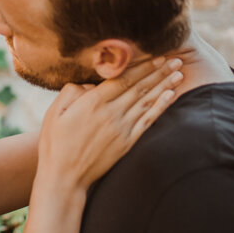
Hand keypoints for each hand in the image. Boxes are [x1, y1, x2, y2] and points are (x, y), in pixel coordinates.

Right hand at [38, 57, 180, 191]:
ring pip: (147, 102)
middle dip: (159, 71)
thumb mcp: (55, 112)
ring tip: (179, 72)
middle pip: (140, 87)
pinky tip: (171, 96)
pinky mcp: (127, 143)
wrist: (65, 177)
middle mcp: (111, 114)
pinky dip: (161, 107)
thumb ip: (72, 92)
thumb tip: (90, 84)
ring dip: (164, 85)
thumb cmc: (55, 143)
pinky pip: (148, 121)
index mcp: (93, 103)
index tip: (156, 55)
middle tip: (176, 58)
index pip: (123, 79)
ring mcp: (121, 129)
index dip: (142, 66)